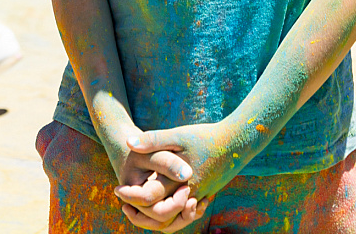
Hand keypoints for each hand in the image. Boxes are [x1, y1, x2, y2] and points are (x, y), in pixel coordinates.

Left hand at [116, 123, 243, 225]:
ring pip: (174, 221)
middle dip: (140, 215)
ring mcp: (199, 198)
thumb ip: (154, 139)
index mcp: (179, 184)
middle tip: (124, 204)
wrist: (238, 142)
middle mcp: (189, 196)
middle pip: (160, 219)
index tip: (117, 190)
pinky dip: (172, 214)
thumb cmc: (207, 137)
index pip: (149, 201)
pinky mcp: (206, 195)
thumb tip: (128, 143)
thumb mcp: (179, 134)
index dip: (131, 198)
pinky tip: (163, 202)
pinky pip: (185, 214)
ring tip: (138, 207)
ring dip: (155, 218)